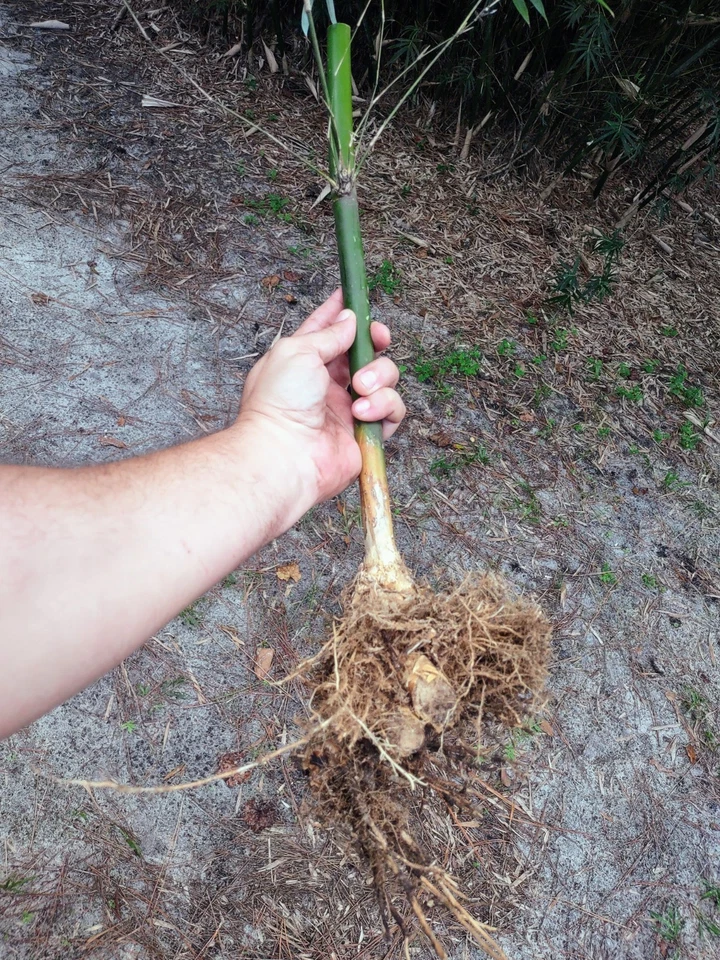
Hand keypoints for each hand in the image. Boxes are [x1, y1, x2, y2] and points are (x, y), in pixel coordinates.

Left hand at [236, 289, 405, 511]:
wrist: (285, 455)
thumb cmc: (279, 403)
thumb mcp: (297, 351)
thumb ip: (328, 334)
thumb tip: (349, 320)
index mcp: (304, 361)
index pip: (328, 330)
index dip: (342, 312)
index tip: (354, 294)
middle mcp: (327, 383)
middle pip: (364, 352)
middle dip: (375, 341)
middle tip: (379, 337)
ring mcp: (348, 408)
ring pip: (385, 378)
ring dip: (378, 377)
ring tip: (359, 389)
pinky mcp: (366, 432)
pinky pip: (393, 410)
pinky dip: (384, 407)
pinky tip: (362, 414)